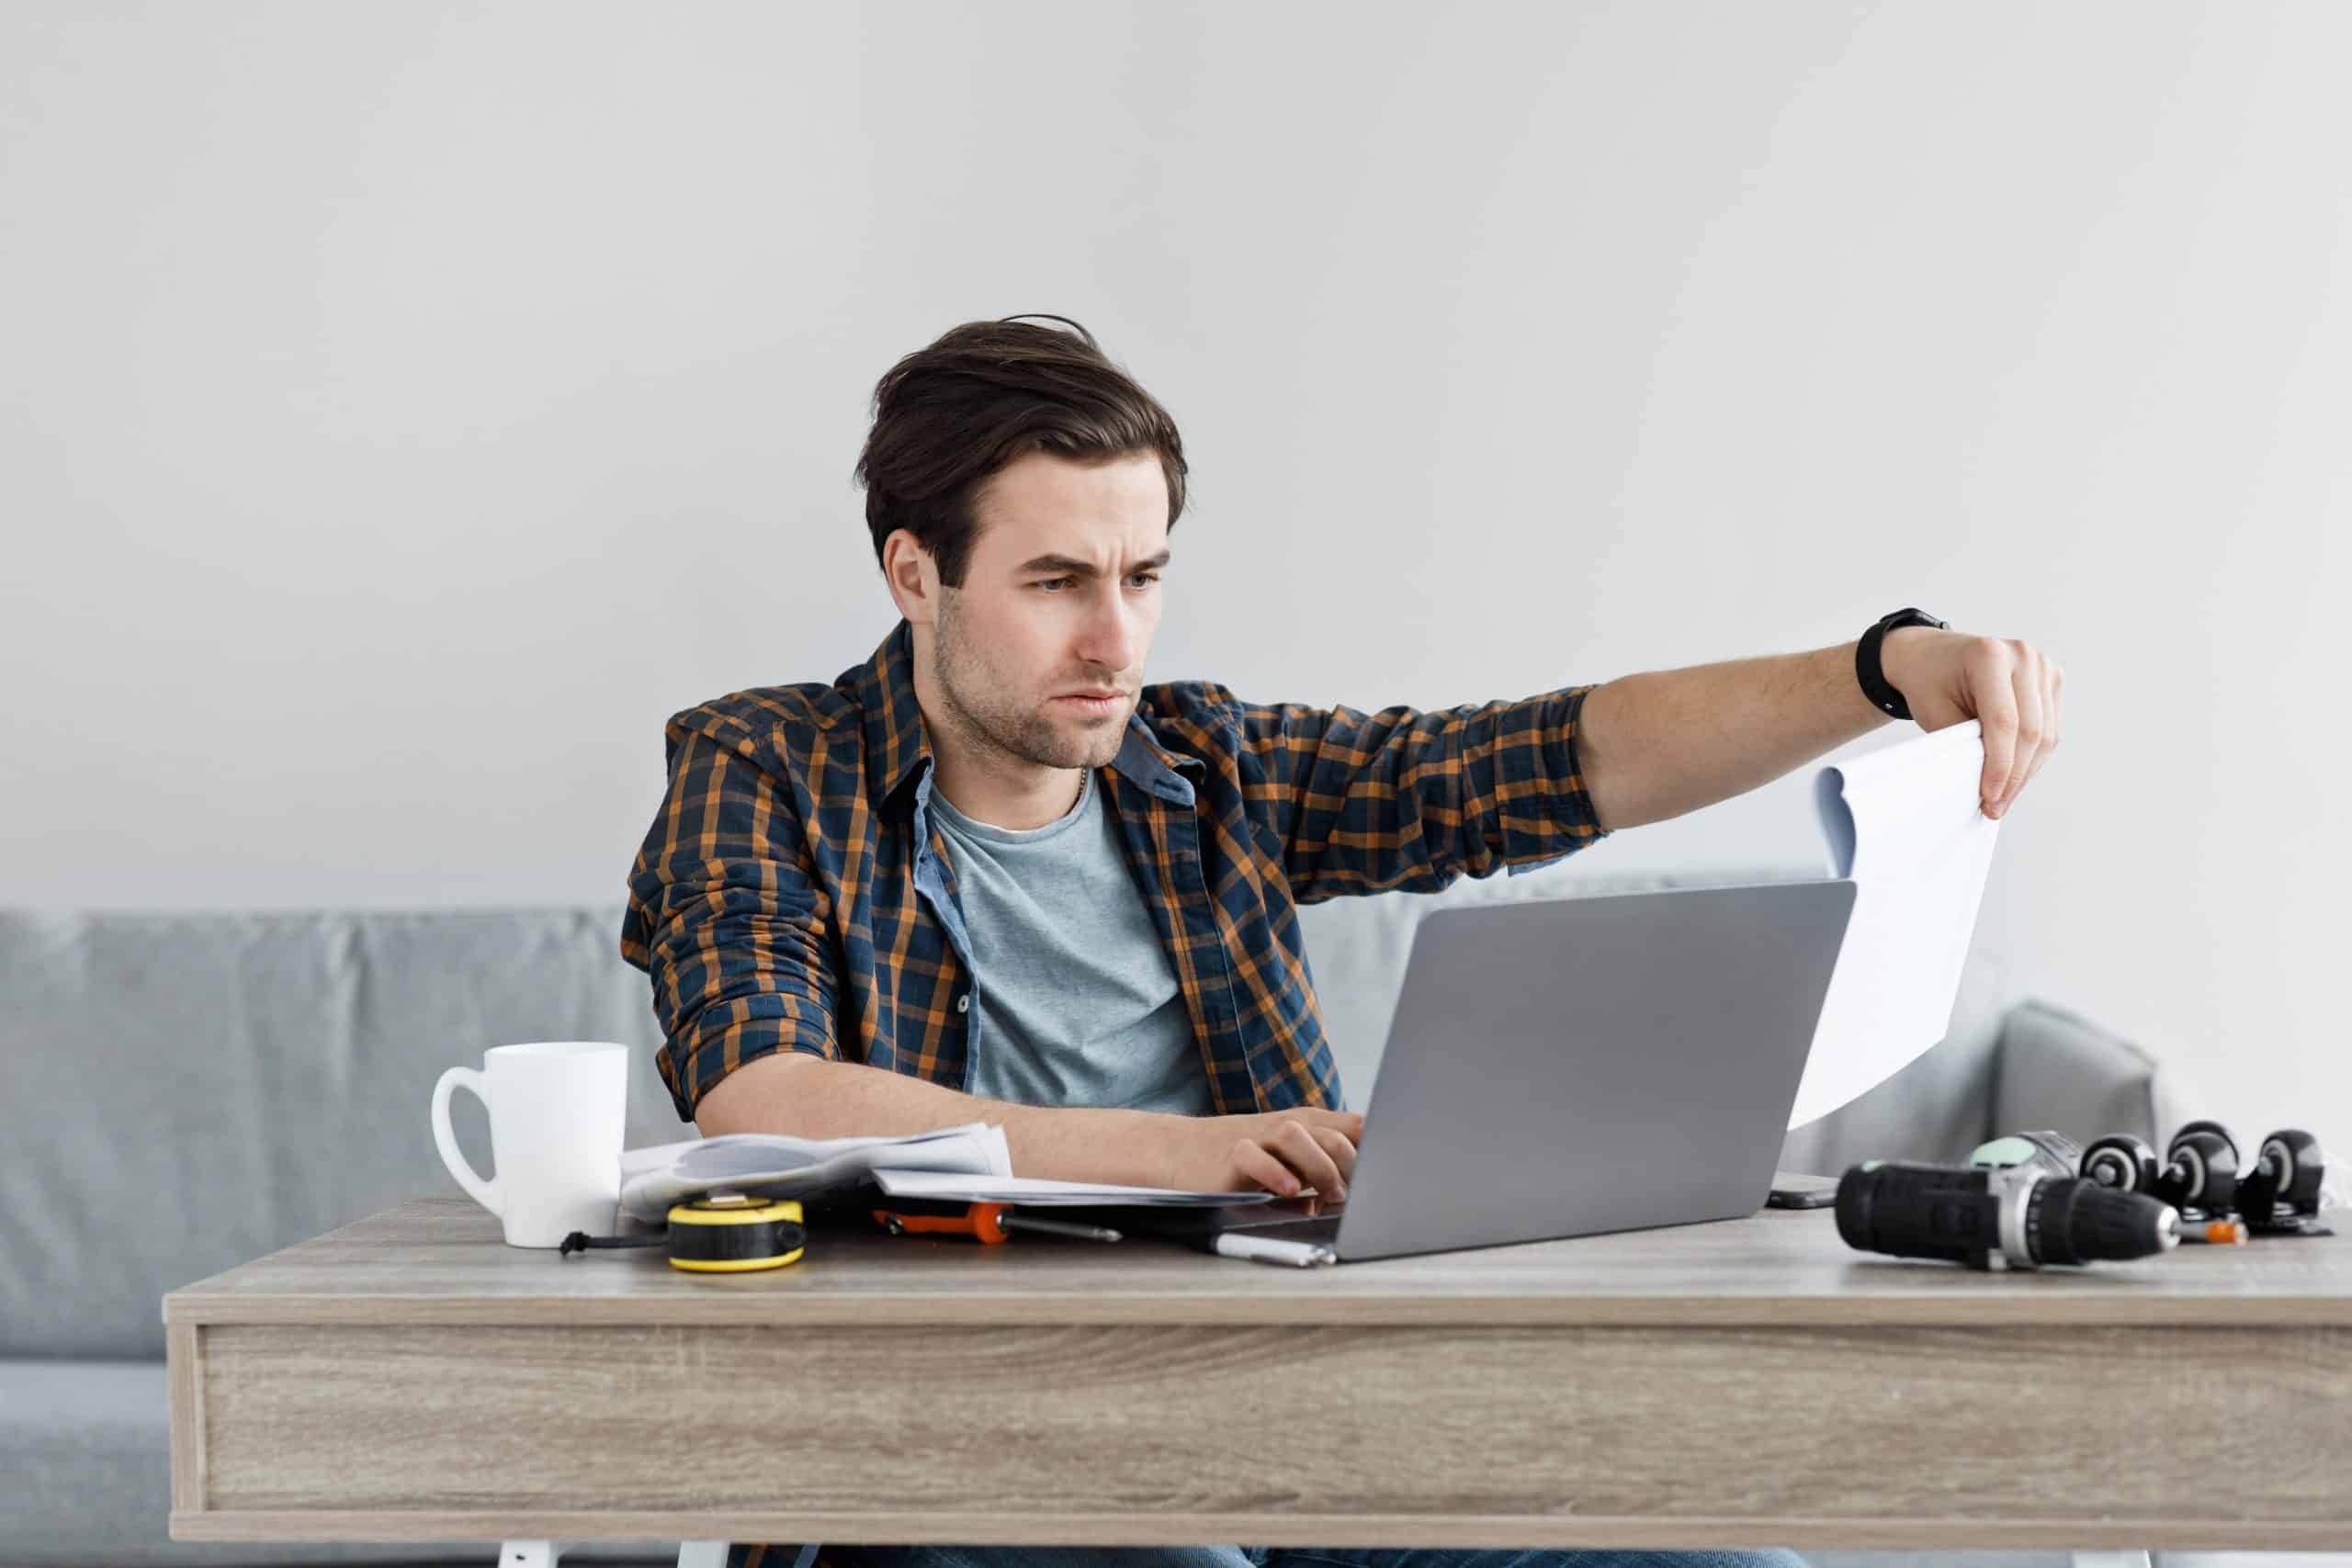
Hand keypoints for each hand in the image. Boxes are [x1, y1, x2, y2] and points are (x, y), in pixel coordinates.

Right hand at [1158, 1107, 1363, 1212]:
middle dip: (1353, 1169)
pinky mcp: (1232, 1155)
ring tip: (1328, 1196)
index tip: (1388, 1180)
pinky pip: (1255, 1157)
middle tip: (1354, 1198)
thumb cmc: (1248, 1155)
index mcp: (1310, 1124)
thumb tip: (1372, 1188)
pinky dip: (1275, 1174)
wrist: (1183, 1150)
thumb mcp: (1293, 1154)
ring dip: (1320, 1169)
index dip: (1378, 1153)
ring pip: (1297, 1136)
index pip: (1357, 1127)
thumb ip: (1327, 1161)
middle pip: (1334, 1135)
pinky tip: (1289, 1190)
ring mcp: (1259, 1138)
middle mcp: (1288, 1126)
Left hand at [1880, 628, 2063, 819]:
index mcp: (1988, 655)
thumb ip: (1961, 743)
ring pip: (2046, 734)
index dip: (1999, 765)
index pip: (2003, 721)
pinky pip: (2050, 728)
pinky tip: (2015, 776)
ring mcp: (2042, 666)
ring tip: (2004, 798)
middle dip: (2014, 776)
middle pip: (2030, 730)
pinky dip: (2033, 757)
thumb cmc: (1929, 681)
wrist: (1933, 656)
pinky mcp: (2051, 680)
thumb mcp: (1933, 710)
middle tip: (1995, 806)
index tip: (1990, 797)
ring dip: (2026, 772)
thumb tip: (1987, 785)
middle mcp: (2022, 655)